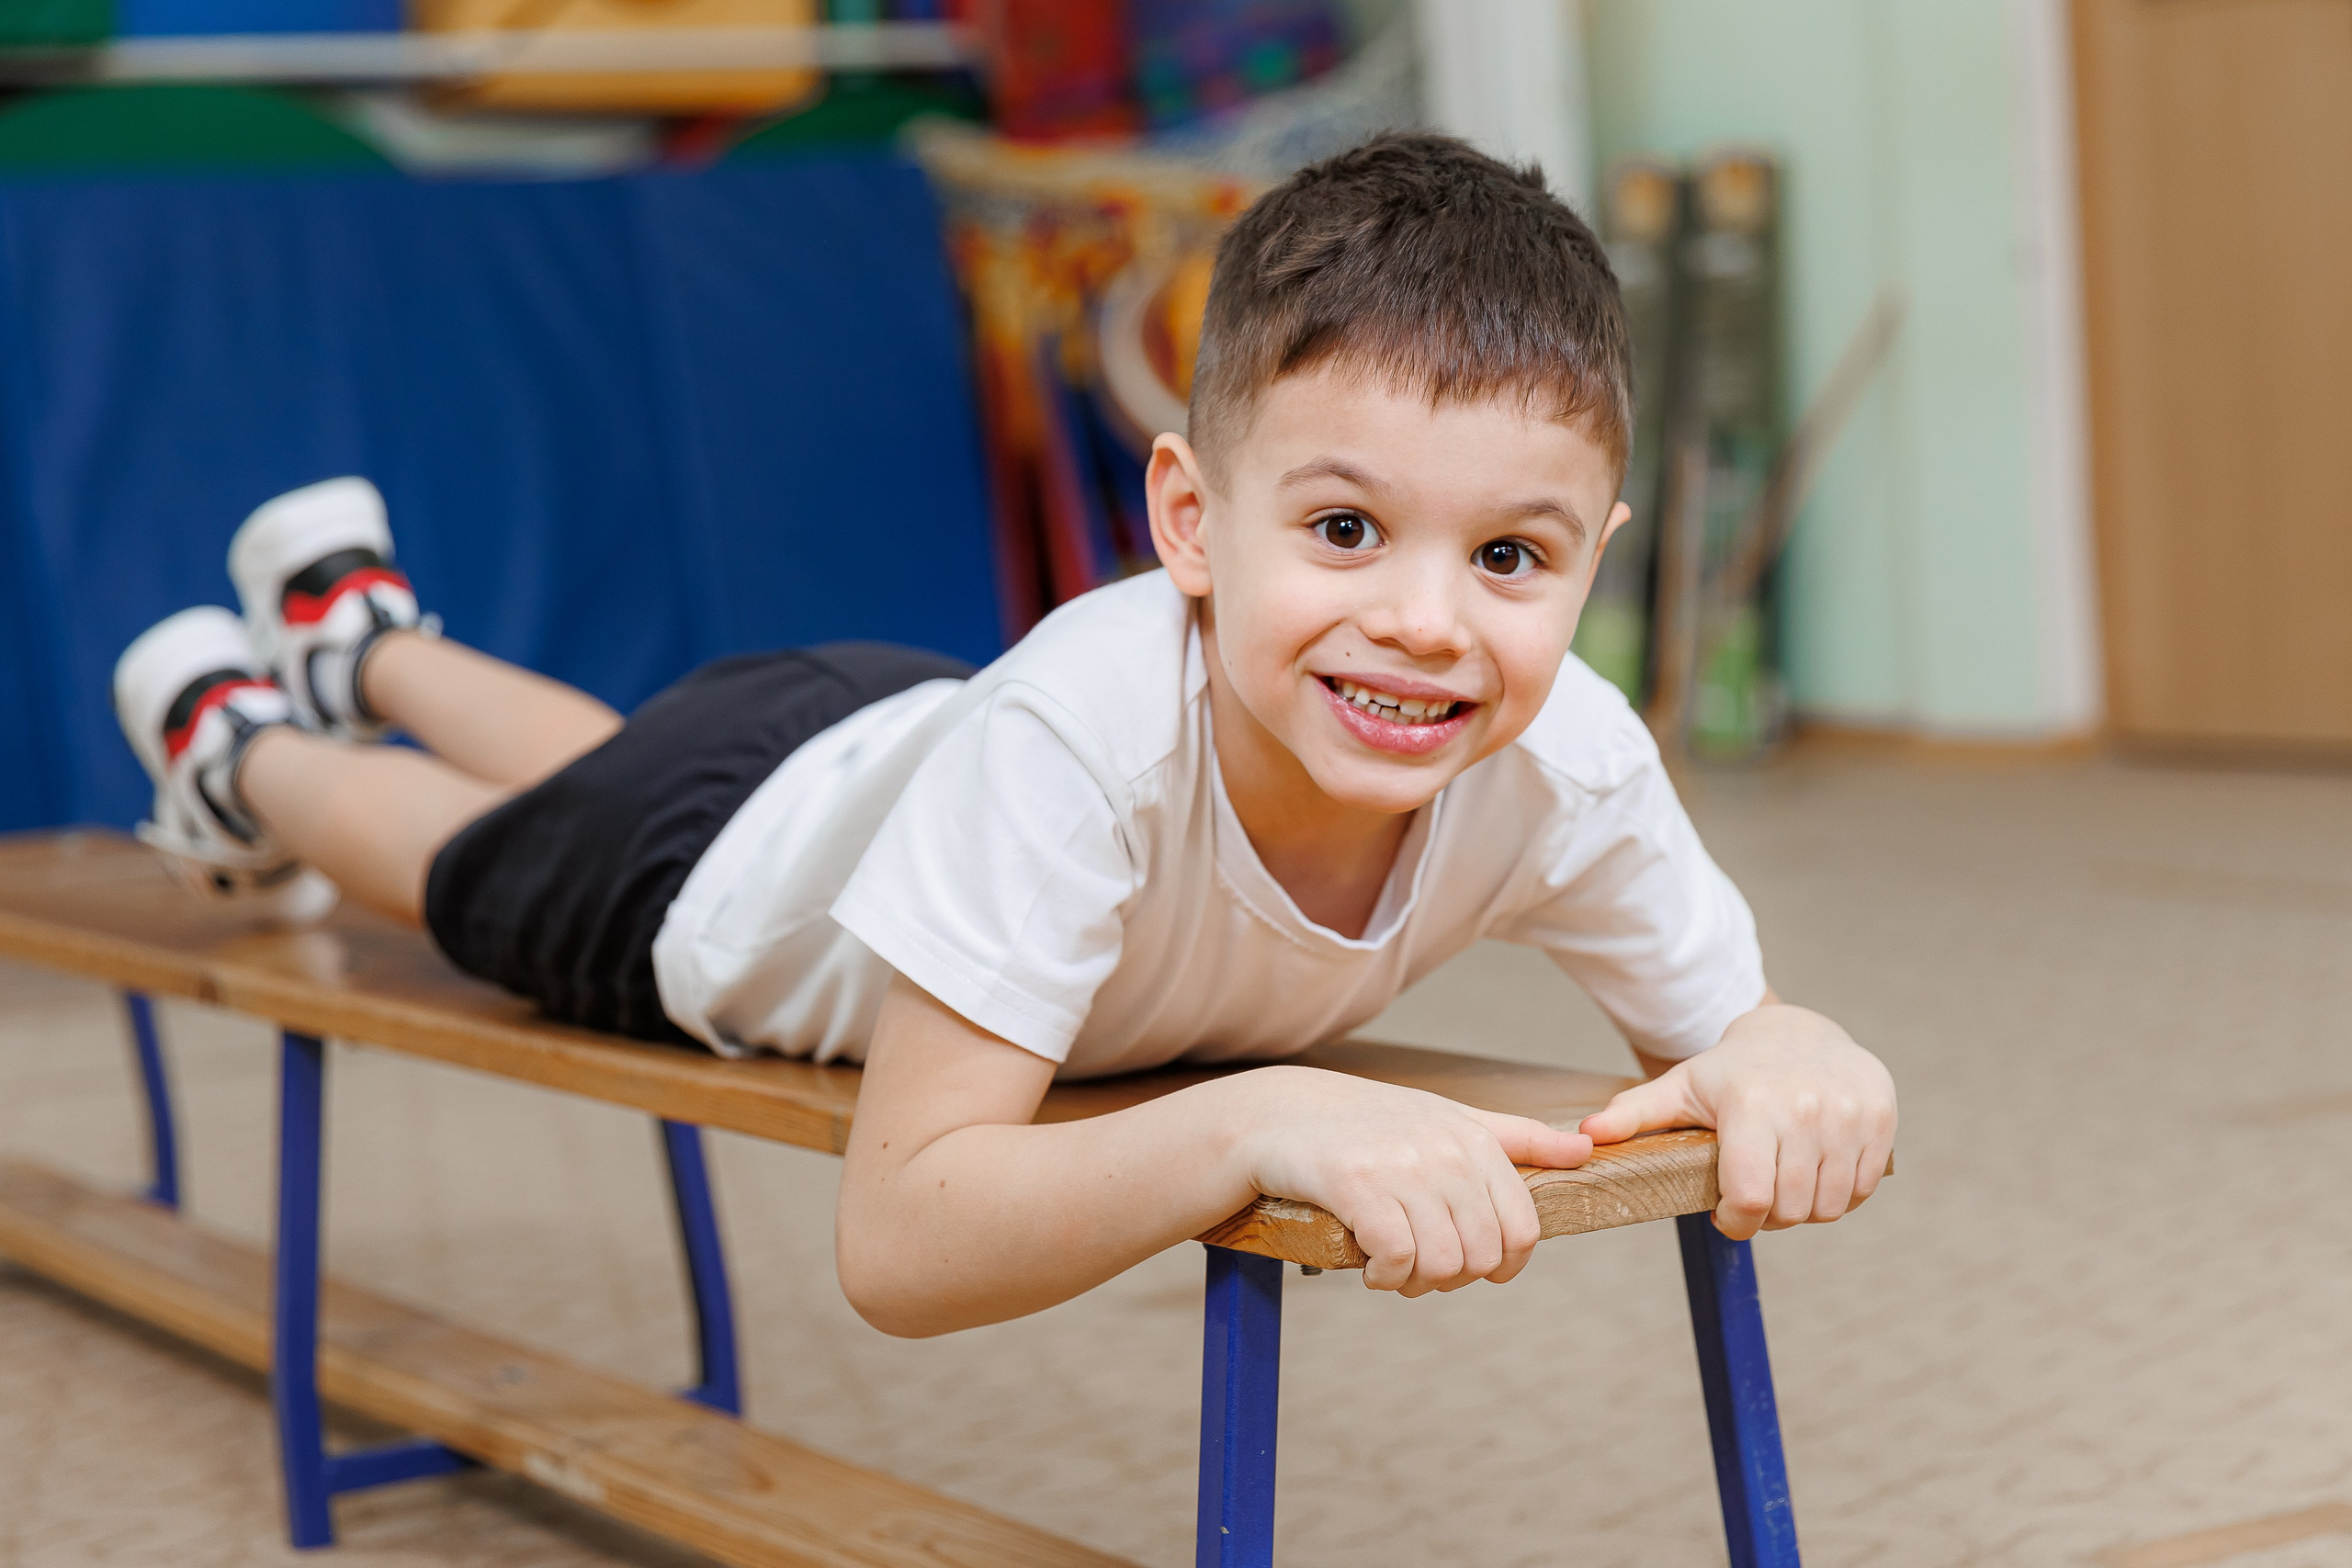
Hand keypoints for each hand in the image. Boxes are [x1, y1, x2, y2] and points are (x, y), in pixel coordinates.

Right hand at [1233, 1066, 1592, 1295]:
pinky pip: (1396, 1259)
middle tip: (1417, 1269)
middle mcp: (1445, 1151)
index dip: (1501, 1266)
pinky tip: (1367, 1266)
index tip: (1468, 1266)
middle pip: (1481, 1257)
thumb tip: (1586, 1150)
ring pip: (1441, 1264)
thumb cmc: (1369, 1126)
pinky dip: (1383, 1277)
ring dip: (1414, 1283)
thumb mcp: (1449, 1120)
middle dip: (1452, 1279)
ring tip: (1390, 1268)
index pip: (1522, 1231)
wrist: (1278, 1117)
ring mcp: (1401, 1167)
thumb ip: (1517, 1139)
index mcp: (1475, 1140)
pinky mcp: (1356, 1185)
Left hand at [1578, 1005, 1894, 1240]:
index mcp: (1749, 1105)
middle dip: (1768, 1217)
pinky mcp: (1880, 1118)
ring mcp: (1847, 1114)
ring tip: (1783, 1184)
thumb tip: (1583, 1138)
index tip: (1727, 1217)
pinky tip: (1816, 1173)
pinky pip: (1861, 1189)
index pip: (1749, 1198)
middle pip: (1789, 1210)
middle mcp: (1802, 1108)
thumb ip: (1633, 1115)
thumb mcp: (1681, 1088)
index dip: (1736, 1223)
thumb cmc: (1730, 1072)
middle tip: (1755, 1198)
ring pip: (1828, 1206)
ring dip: (1804, 1209)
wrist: (1801, 1033)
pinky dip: (1839, 1195)